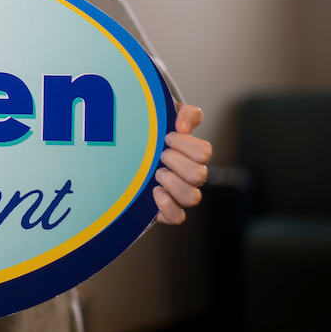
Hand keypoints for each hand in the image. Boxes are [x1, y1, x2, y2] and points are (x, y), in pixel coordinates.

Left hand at [152, 102, 211, 224]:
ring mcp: (178, 194)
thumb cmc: (151, 131)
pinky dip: (168, 206)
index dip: (186, 144)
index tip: (167, 137)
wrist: (126, 150)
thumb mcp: (167, 115)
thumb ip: (184, 114)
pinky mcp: (164, 210)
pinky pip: (177, 217)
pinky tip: (154, 191)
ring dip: (173, 183)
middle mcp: (189, 176)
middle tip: (160, 155)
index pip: (204, 152)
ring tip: (156, 173)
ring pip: (192, 198)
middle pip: (200, 175)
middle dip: (177, 162)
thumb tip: (183, 127)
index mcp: (193, 154)